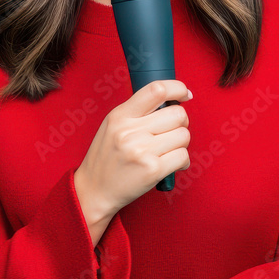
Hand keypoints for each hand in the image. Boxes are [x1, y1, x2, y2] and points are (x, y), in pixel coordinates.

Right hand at [75, 80, 191, 220]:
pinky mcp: (152, 170)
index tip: (184, 94)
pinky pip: (183, 156)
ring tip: (169, 150)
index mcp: (120, 115)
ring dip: (181, 143)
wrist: (94, 190)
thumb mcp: (113, 126)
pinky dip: (183, 161)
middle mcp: (130, 131)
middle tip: (172, 132)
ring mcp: (142, 150)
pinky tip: (172, 164)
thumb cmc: (107, 157)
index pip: (157, 89)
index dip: (178, 88)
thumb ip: (137, 111)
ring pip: (184, 135)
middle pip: (177, 114)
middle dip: (181, 123)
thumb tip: (172, 100)